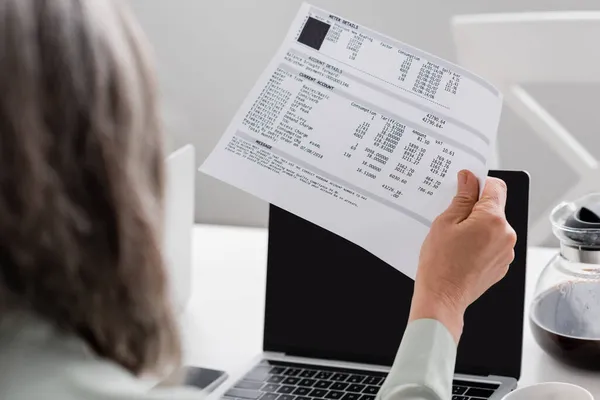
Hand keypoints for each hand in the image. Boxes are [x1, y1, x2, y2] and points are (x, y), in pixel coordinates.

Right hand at [409, 170, 516, 342]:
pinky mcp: (502, 264)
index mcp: (493, 220)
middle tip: (452, 221)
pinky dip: (480, 243)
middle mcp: (506, 234)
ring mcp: (506, 252)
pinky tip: (462, 252)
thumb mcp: (445, 223)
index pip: (496, 186)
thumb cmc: (440, 264)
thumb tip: (469, 179)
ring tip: (456, 241)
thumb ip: (462, 198)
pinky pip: (493, 244)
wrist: (442, 298)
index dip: (478, 183)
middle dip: (475, 209)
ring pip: (493, 226)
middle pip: (495, 207)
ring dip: (478, 227)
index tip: (465, 187)